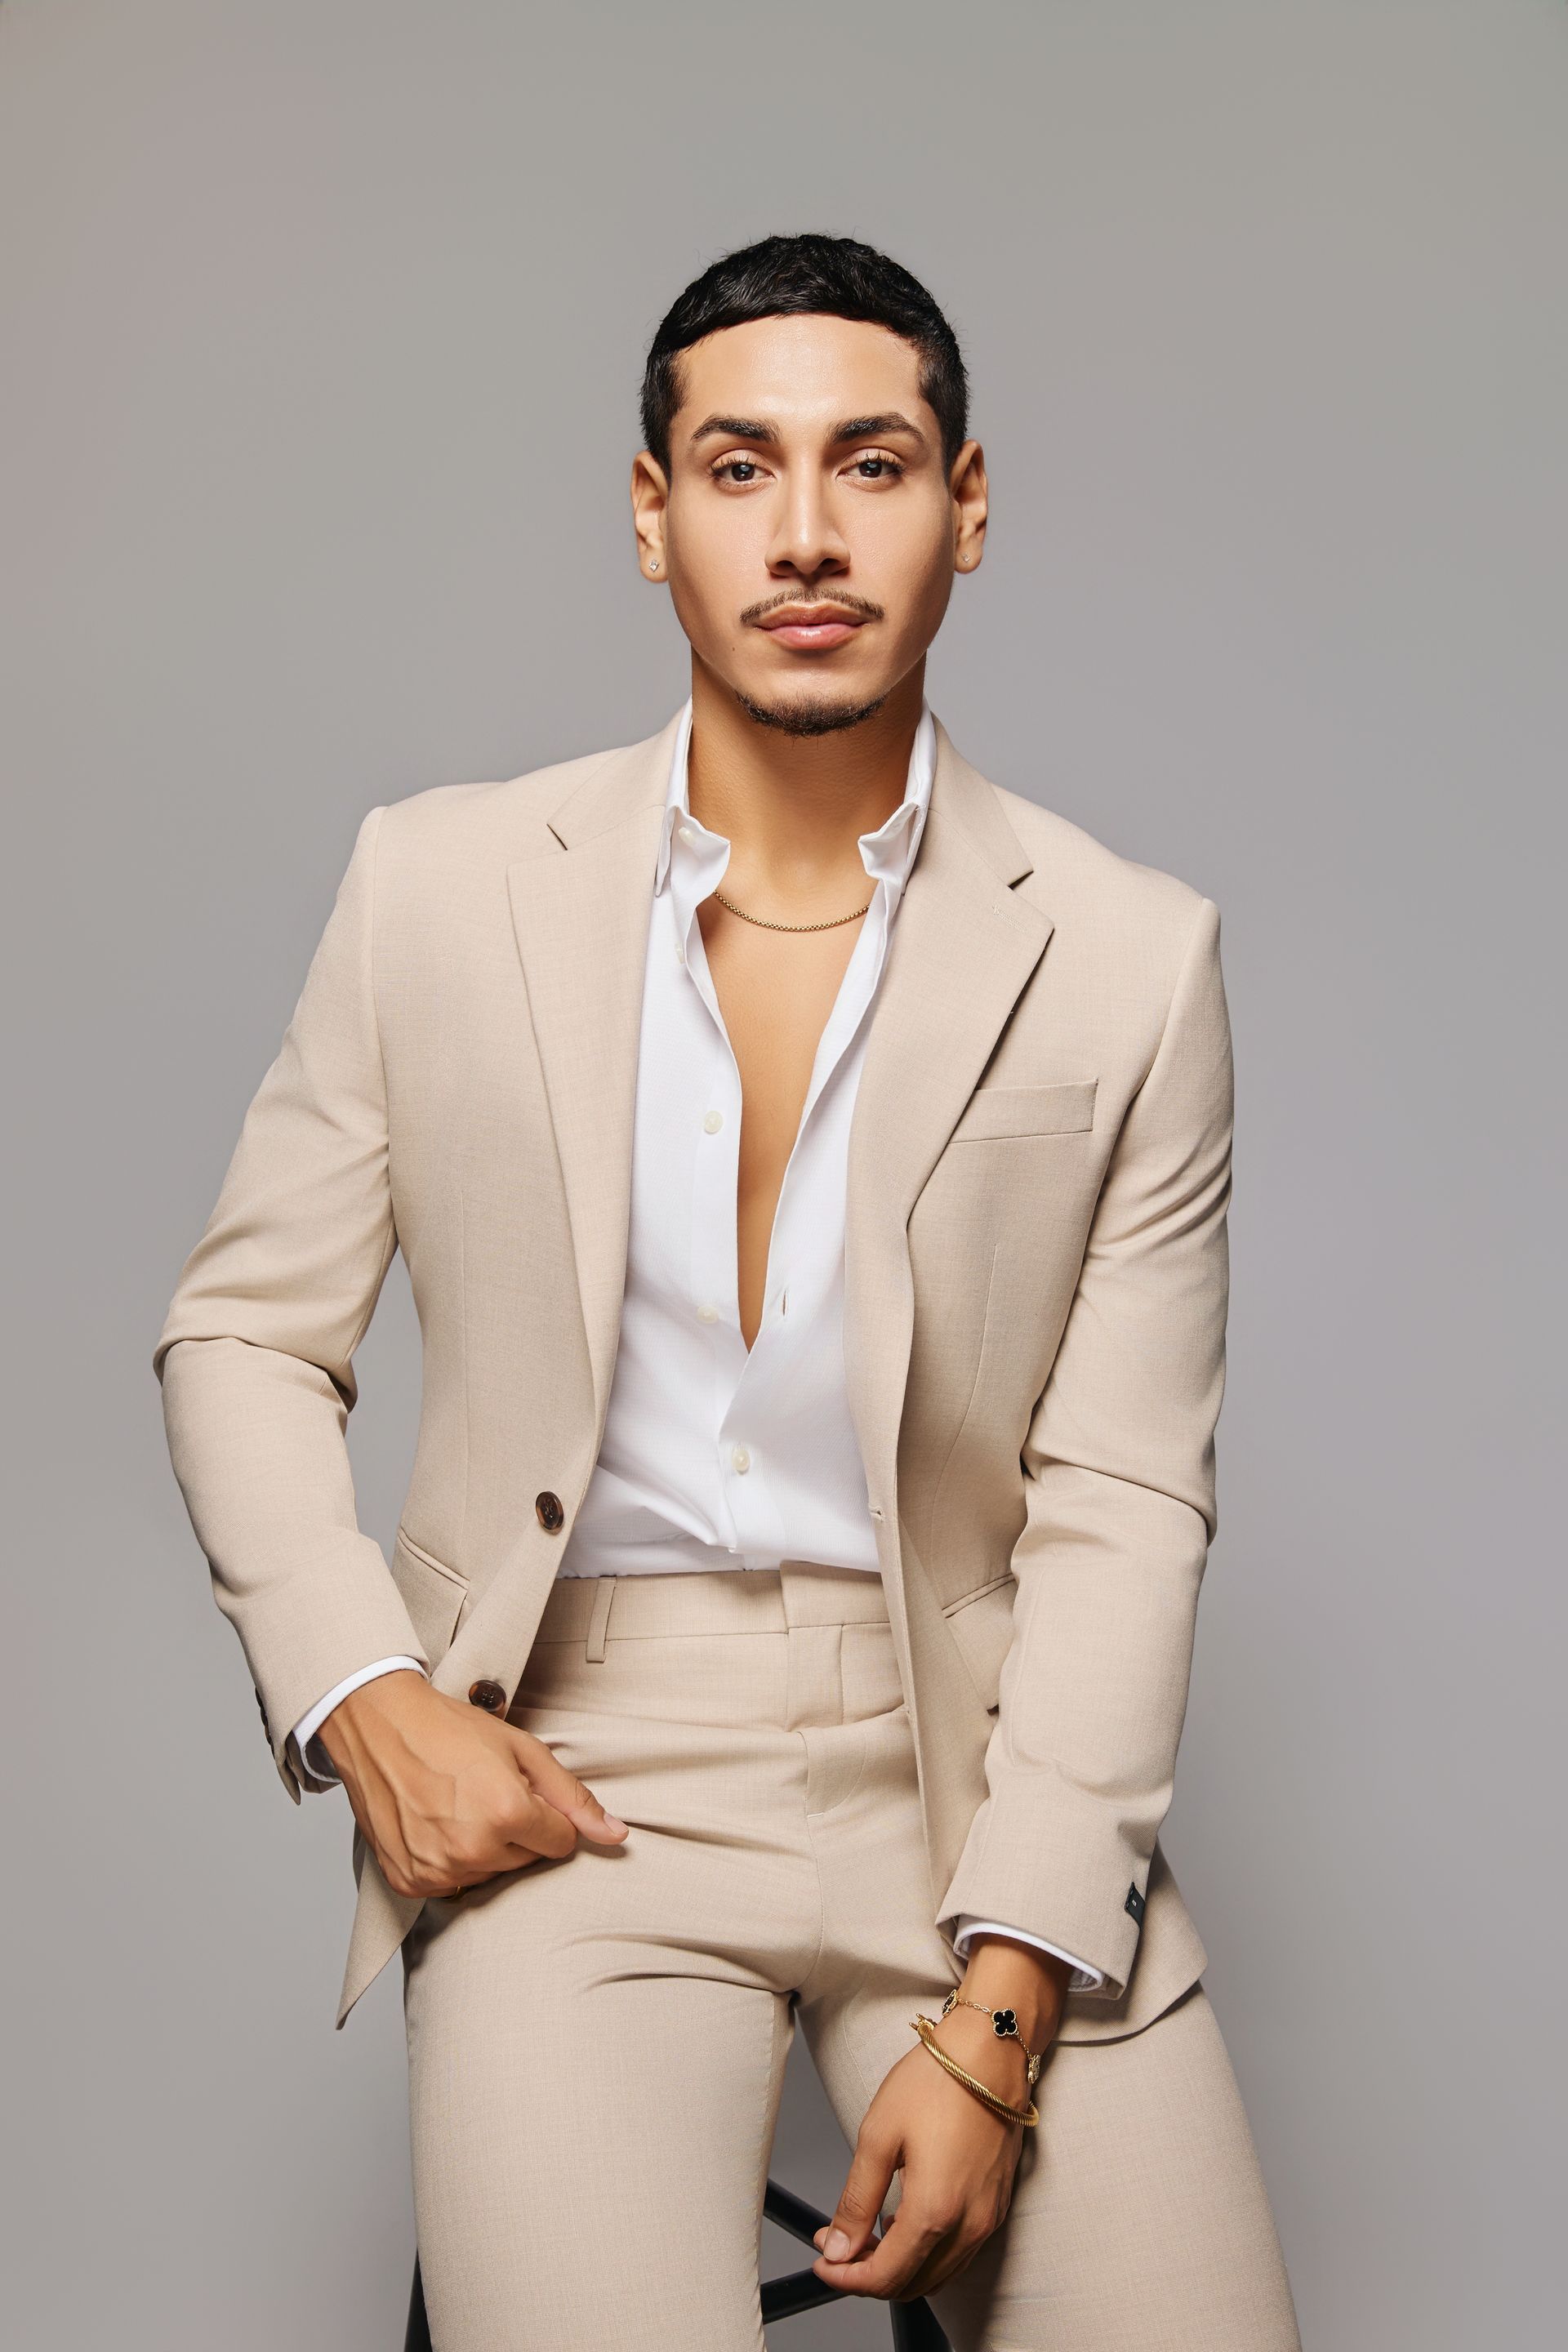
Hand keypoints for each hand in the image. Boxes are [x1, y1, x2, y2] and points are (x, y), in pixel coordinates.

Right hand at [316, 1668, 627, 1899]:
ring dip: (484, 1848)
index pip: (561, 1843)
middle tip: (484, 1791)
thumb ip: (572, 1796)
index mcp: (507, 1813)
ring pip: (489, 1874)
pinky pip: (451, 1884)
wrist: (378, 1726)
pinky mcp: (410, 1882)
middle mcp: (472, 1849)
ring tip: (457, 1804)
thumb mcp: (523, 1749)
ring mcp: (437, 1870)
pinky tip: (435, 1823)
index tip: (522, 1792)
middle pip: (526, 1861)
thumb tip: (617, 1834)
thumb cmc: (450, 1730)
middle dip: (517, 1831)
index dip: (548, 1816)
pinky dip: (449, 1860)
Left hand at [812, 1937, 1068, 2302]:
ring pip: (937, 2275)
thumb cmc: (938, 2081)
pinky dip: (927, 2253)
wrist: (991, 2050)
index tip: (824, 2262)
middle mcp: (968, 2225)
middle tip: (838, 2245)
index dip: (846, 2278)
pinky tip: (905, 2222)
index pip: (885, 2278)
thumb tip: (839, 2249)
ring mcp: (989, 2218)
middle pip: (912, 2284)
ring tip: (866, 2233)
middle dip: (868, 2274)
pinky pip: (959, 2253)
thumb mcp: (879, 2136)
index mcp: (935, 2211)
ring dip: (899, 2267)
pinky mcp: (998, 2205)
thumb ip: (856, 2201)